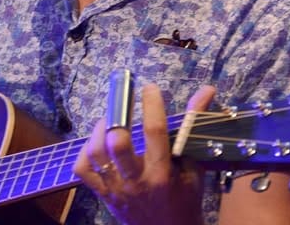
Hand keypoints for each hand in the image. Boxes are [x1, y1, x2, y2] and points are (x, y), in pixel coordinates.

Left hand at [74, 83, 216, 224]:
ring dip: (99, 131)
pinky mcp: (103, 194)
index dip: (152, 105)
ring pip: (96, 154)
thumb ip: (194, 127)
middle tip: (122, 104)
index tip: (150, 88)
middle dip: (117, 118)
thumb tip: (206, 91)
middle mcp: (136, 180)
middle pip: (117, 144)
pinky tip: (98, 142)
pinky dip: (86, 152)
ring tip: (108, 120)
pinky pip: (83, 169)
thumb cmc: (185, 200)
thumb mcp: (194, 167)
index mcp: (162, 173)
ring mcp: (116, 188)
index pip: (155, 132)